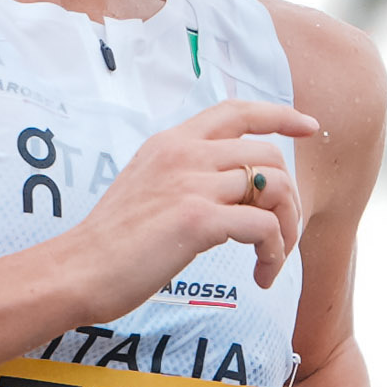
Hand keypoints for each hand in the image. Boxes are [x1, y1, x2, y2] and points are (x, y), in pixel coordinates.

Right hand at [49, 96, 324, 319]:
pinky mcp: (197, 221)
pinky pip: (263, 227)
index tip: (309, 128)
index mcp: (171, 142)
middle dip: (290, 198)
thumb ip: (186, 178)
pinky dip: (273, 252)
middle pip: (268, 157)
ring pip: (274, 191)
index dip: (280, 116)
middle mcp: (184, 154)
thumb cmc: (110, 244)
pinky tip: (261, 275)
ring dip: (286, 230)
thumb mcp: (147, 190)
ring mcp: (191, 184)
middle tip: (283, 235)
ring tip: (272, 260)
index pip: (238, 111)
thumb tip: (233, 193)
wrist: (77, 271)